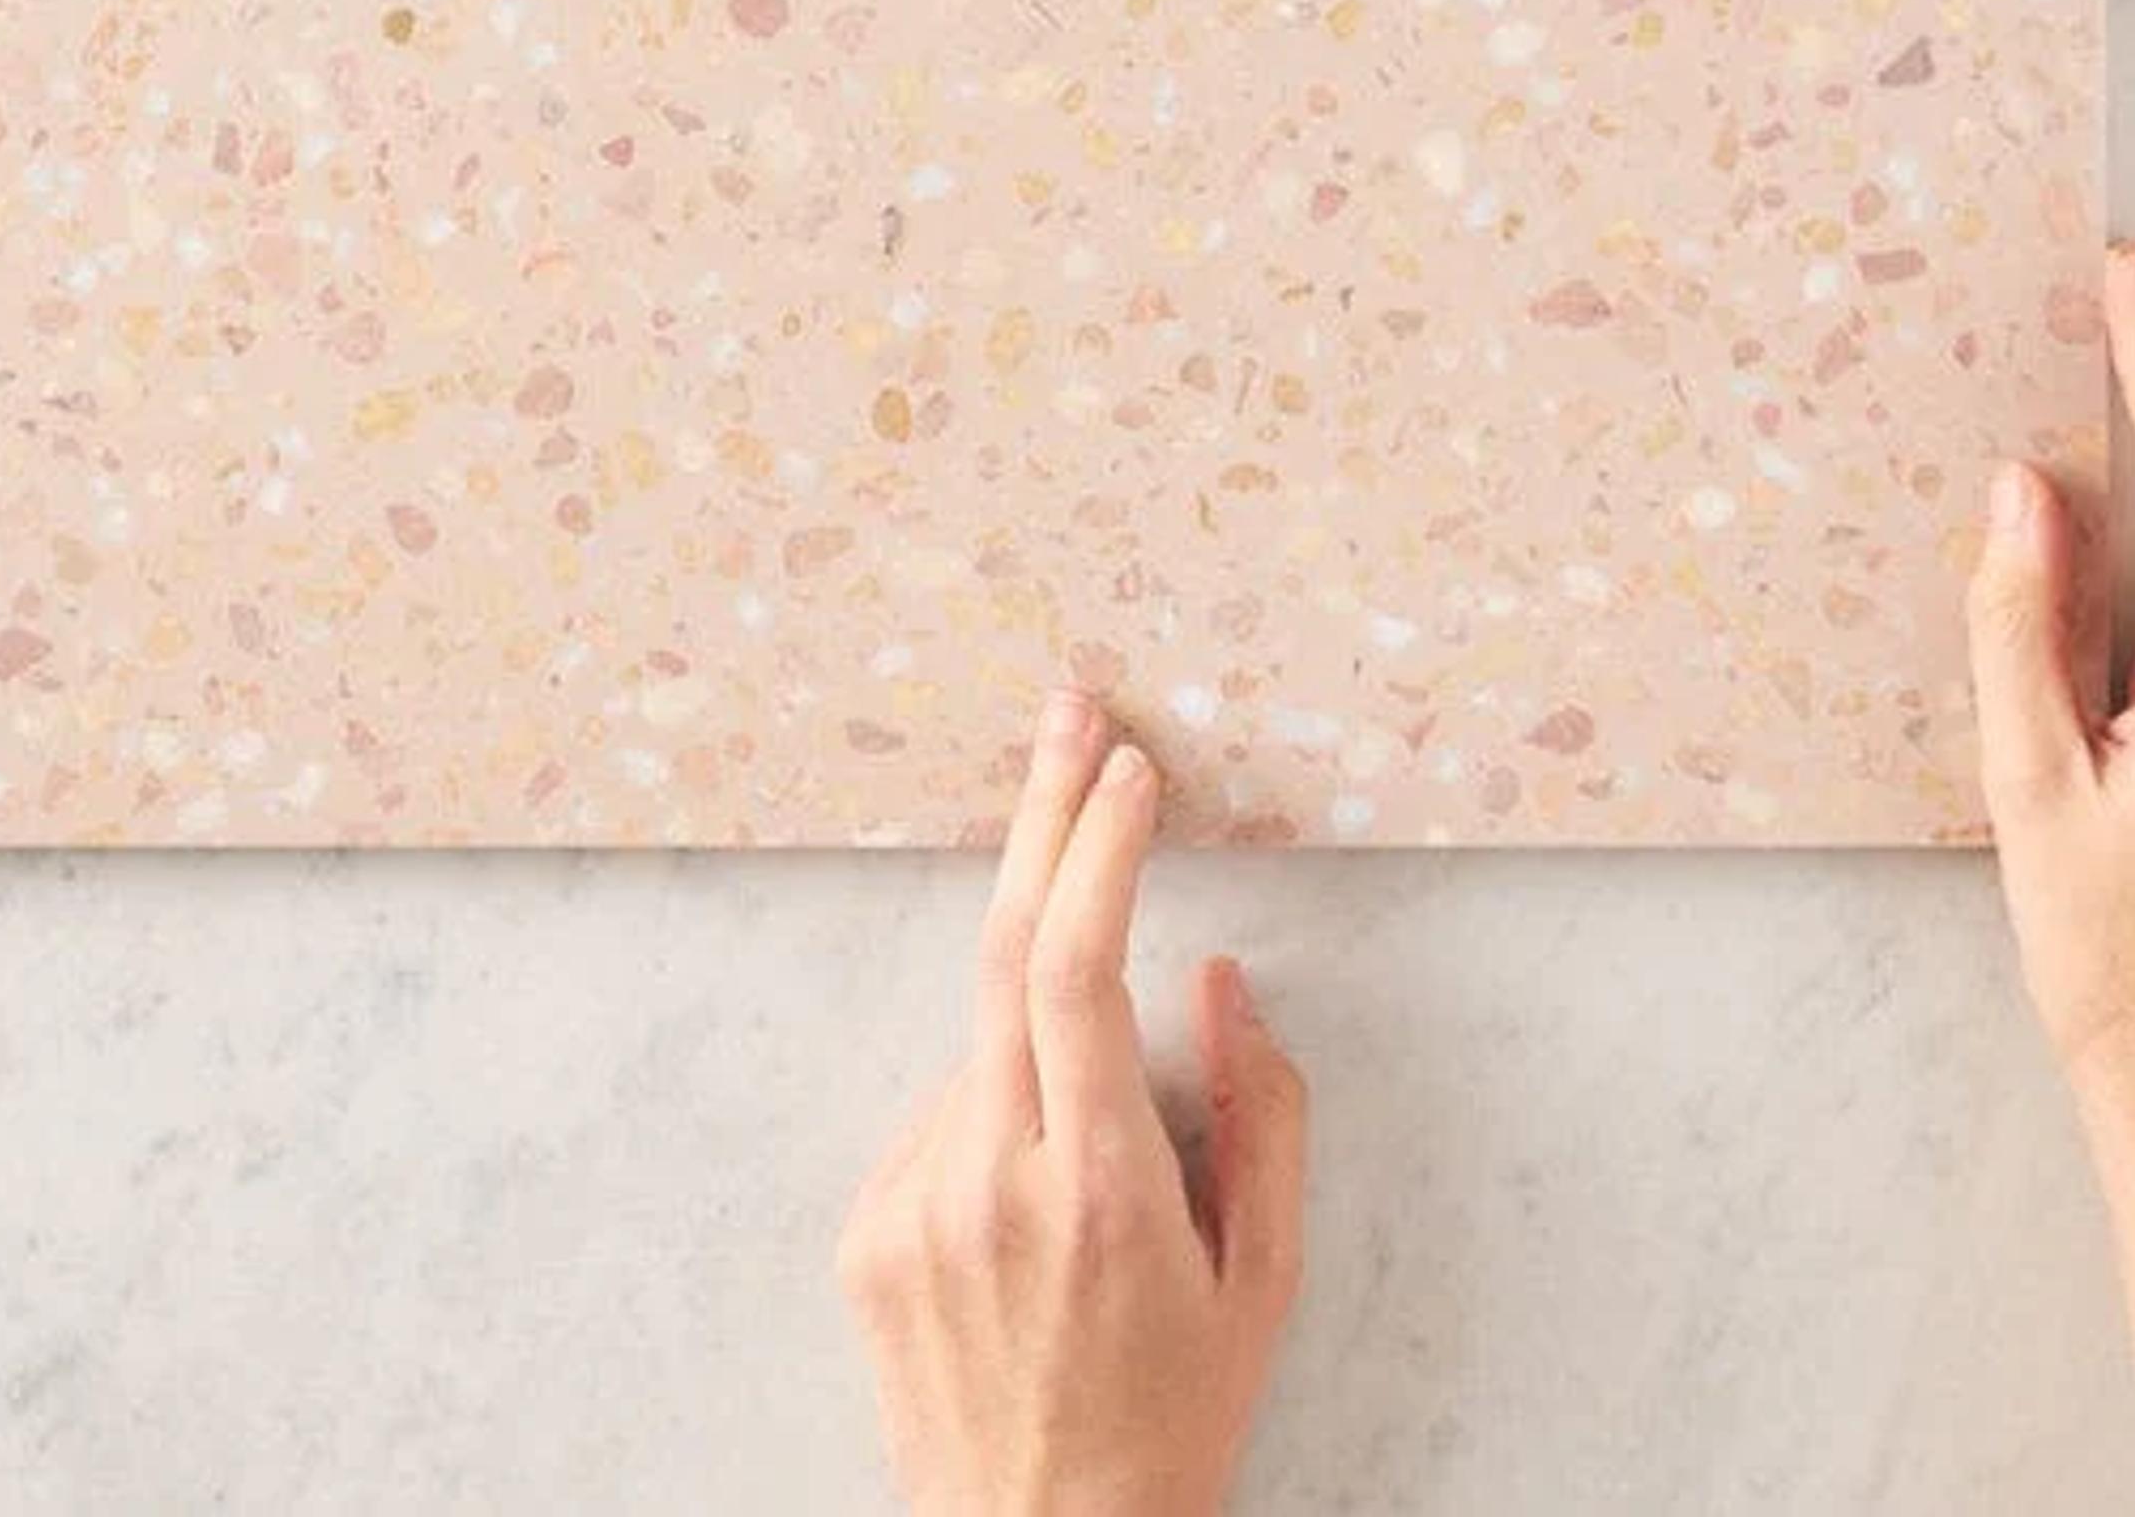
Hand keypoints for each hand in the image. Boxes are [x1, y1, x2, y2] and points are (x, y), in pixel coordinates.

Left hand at [836, 691, 1307, 1516]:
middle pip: (1001, 947)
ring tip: (1098, 1152)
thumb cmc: (1176, 1421)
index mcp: (1098, 1187)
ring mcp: (914, 1207)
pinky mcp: (868, 1238)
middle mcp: (989, 1182)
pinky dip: (999, 1114)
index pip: (1075, 966)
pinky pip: (943, 1120)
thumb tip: (1220, 977)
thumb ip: (1265, 1119)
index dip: (1099, 847)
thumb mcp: (1265, 1285)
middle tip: (1073, 712)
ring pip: (981, 1045)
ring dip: (1042, 1032)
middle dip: (1046, 814)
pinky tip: (1038, 1212)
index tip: (1130, 767)